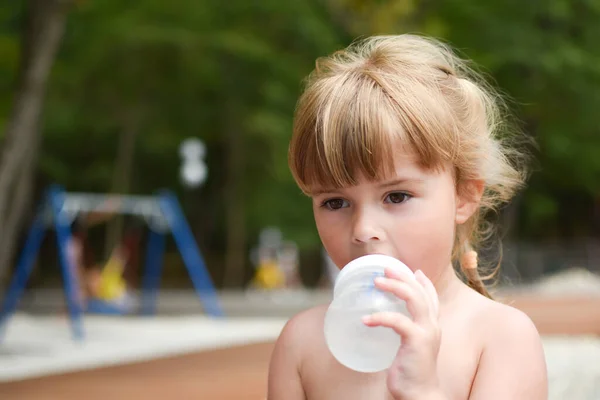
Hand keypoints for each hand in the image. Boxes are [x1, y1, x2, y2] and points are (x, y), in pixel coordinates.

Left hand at [362, 268, 442, 399]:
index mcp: (431, 325)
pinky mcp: (416, 341)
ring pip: (414, 299)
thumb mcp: (411, 346)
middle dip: (403, 277)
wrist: (419, 394)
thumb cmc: (412, 372)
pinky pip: (397, 321)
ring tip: (376, 282)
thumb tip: (388, 319)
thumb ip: (405, 330)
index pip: (431, 297)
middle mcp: (432, 325)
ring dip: (394, 287)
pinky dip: (381, 316)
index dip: (424, 282)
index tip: (413, 270)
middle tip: (385, 269)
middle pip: (420, 292)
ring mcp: (426, 332)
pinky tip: (366, 319)